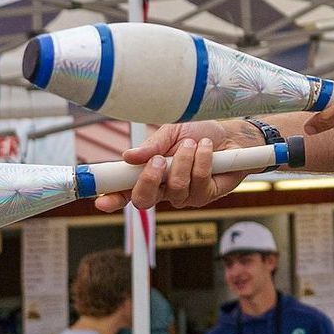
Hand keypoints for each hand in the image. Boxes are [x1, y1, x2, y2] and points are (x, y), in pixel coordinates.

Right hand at [93, 120, 251, 212]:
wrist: (232, 134)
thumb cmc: (199, 133)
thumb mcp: (172, 132)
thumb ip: (152, 146)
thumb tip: (129, 157)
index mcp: (150, 173)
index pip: (126, 190)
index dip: (112, 198)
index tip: (101, 201)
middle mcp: (164, 188)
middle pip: (144, 200)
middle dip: (149, 180)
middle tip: (158, 160)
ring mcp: (184, 195)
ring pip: (175, 188)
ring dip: (183, 160)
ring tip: (192, 144)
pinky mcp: (205, 195)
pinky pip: (197, 182)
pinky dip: (201, 160)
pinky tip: (207, 149)